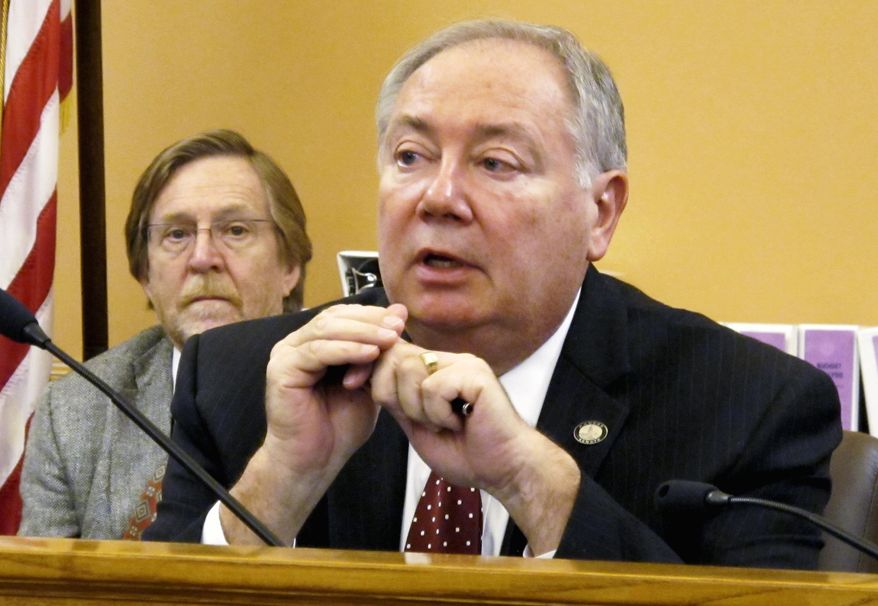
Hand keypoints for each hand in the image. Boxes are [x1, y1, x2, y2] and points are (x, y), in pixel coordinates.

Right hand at [262, 303, 406, 474]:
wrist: (315, 461)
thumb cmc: (340, 425)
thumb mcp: (369, 381)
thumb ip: (380, 350)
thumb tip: (400, 313)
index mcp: (313, 343)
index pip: (343, 315)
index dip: (372, 314)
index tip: (401, 319)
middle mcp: (296, 344)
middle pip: (334, 317)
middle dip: (370, 320)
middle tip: (398, 326)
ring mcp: (286, 355)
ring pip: (326, 329)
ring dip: (363, 332)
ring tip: (390, 338)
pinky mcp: (281, 370)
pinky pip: (317, 351)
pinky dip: (346, 350)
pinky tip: (370, 353)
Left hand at [371, 344, 580, 552]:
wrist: (504, 470)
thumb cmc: (466, 454)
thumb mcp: (416, 425)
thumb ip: (394, 400)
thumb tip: (361, 376)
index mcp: (436, 369)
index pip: (390, 353)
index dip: (369, 369)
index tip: (351, 384)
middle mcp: (449, 359)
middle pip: (394, 357)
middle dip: (394, 395)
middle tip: (423, 422)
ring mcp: (464, 363)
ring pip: (411, 371)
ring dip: (419, 409)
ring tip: (444, 424)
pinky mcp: (476, 374)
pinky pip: (433, 387)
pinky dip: (438, 413)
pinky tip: (459, 422)